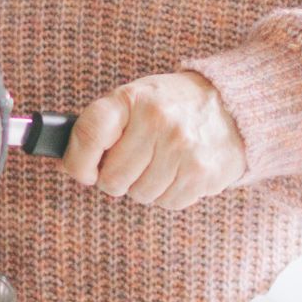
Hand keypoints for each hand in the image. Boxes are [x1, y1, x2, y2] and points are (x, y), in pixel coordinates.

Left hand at [61, 71, 248, 209]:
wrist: (233, 106)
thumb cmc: (172, 105)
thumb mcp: (135, 99)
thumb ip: (101, 127)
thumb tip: (68, 167)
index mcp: (133, 99)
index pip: (89, 134)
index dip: (78, 161)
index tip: (83, 171)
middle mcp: (158, 122)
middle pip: (111, 179)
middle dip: (117, 177)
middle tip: (135, 161)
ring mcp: (182, 149)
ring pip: (139, 195)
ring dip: (145, 186)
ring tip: (161, 161)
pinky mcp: (202, 174)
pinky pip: (167, 203)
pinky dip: (169, 193)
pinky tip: (179, 170)